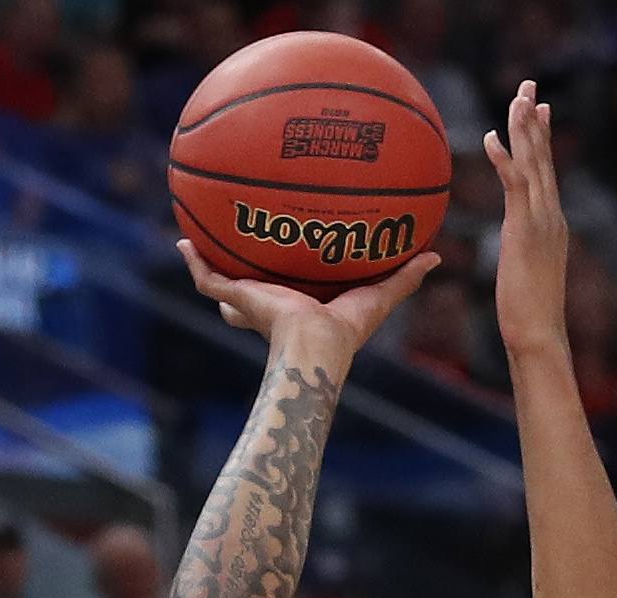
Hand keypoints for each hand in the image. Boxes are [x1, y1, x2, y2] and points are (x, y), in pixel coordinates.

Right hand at [179, 237, 436, 359]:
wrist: (314, 346)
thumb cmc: (345, 333)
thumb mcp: (379, 297)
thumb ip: (404, 279)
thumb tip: (434, 258)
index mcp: (300, 308)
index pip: (290, 293)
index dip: (288, 278)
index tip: (290, 255)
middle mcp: (271, 305)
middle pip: (253, 289)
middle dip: (247, 273)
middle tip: (245, 242)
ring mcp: (250, 303)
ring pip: (224, 282)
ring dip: (212, 261)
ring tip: (199, 232)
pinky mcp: (236, 299)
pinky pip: (207, 278)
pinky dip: (193, 261)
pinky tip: (181, 240)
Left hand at [488, 80, 568, 360]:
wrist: (538, 335)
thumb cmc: (529, 317)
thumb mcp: (527, 275)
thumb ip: (524, 252)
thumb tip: (518, 249)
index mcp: (553, 224)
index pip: (547, 173)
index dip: (543, 138)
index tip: (541, 108)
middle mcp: (552, 216)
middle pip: (543, 158)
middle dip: (535, 119)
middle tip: (529, 85)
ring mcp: (542, 221)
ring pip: (533, 165)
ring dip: (524, 128)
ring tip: (517, 97)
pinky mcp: (525, 230)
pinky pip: (514, 186)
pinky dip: (505, 159)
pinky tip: (494, 136)